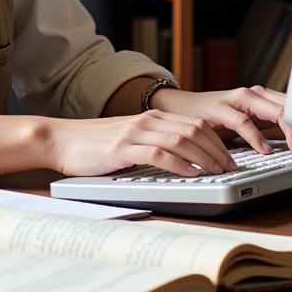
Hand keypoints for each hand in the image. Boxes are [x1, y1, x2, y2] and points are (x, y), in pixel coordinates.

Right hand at [43, 109, 240, 177]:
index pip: (194, 123)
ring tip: (218, 172)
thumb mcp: (129, 139)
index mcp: (151, 117)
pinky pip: (159, 154)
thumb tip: (182, 159)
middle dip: (218, 150)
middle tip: (231, 168)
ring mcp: (134, 133)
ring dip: (205, 158)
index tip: (229, 158)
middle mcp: (146, 121)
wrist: (61, 140)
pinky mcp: (122, 149)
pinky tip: (191, 174)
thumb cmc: (93, 144)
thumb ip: (153, 142)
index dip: (217, 141)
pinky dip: (180, 165)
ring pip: (181, 140)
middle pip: (194, 130)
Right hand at [151, 85, 291, 154]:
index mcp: (263, 97)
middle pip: (289, 105)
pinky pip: (242, 121)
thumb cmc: (216, 119)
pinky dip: (255, 136)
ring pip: (272, 110)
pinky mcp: (220, 108)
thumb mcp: (250, 123)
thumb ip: (271, 128)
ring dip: (288, 128)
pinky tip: (265, 149)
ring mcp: (237, 99)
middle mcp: (253, 94)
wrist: (180, 108)